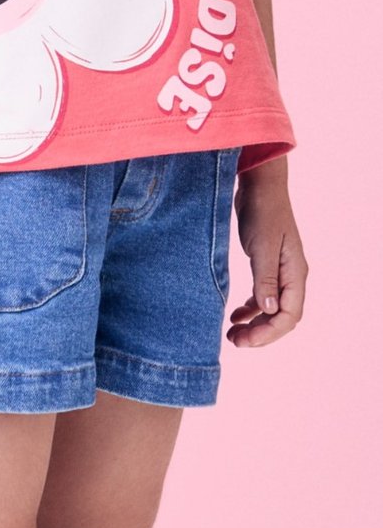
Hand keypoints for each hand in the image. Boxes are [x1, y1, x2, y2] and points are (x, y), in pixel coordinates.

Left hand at [227, 166, 308, 347]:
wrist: (259, 187)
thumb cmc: (263, 212)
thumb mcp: (263, 246)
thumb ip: (266, 279)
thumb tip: (270, 310)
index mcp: (295, 273)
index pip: (289, 316)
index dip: (269, 333)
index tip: (245, 340)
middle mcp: (291, 276)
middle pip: (281, 317)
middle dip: (260, 333)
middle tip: (234, 340)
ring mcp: (279, 272)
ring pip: (271, 309)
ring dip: (254, 324)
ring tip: (232, 333)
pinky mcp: (266, 266)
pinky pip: (263, 297)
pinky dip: (250, 309)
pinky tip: (235, 314)